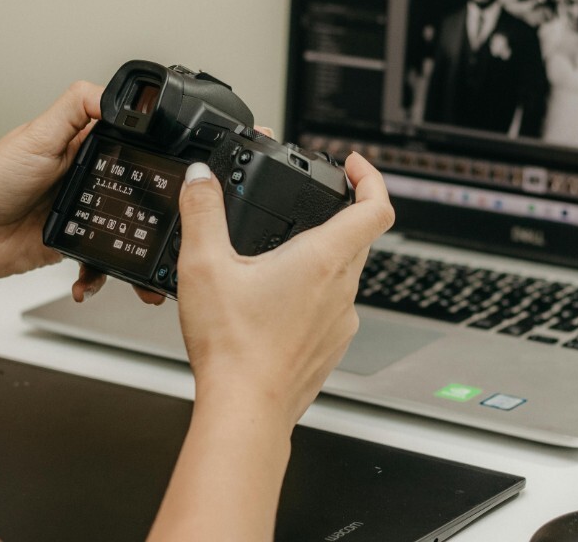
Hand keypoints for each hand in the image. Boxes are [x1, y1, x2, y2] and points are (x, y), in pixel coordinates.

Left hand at [0, 81, 159, 302]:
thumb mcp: (37, 135)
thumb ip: (76, 106)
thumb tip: (117, 94)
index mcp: (81, 145)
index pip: (129, 140)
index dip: (150, 149)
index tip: (169, 162)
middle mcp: (85, 176)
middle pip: (135, 188)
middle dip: (150, 206)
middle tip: (160, 217)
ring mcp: (81, 211)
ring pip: (125, 228)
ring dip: (133, 245)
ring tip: (139, 257)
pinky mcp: (74, 243)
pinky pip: (101, 261)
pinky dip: (101, 274)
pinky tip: (91, 278)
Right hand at [175, 152, 393, 428]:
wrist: (245, 412)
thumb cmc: (232, 348)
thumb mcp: (203, 265)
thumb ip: (202, 212)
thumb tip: (202, 177)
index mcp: (323, 260)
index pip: (376, 207)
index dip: (369, 176)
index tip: (351, 165)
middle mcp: (341, 289)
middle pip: (359, 237)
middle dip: (335, 213)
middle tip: (303, 203)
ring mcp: (340, 321)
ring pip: (344, 273)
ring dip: (320, 256)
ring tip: (277, 255)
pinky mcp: (329, 347)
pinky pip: (331, 307)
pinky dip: (311, 293)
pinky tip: (273, 303)